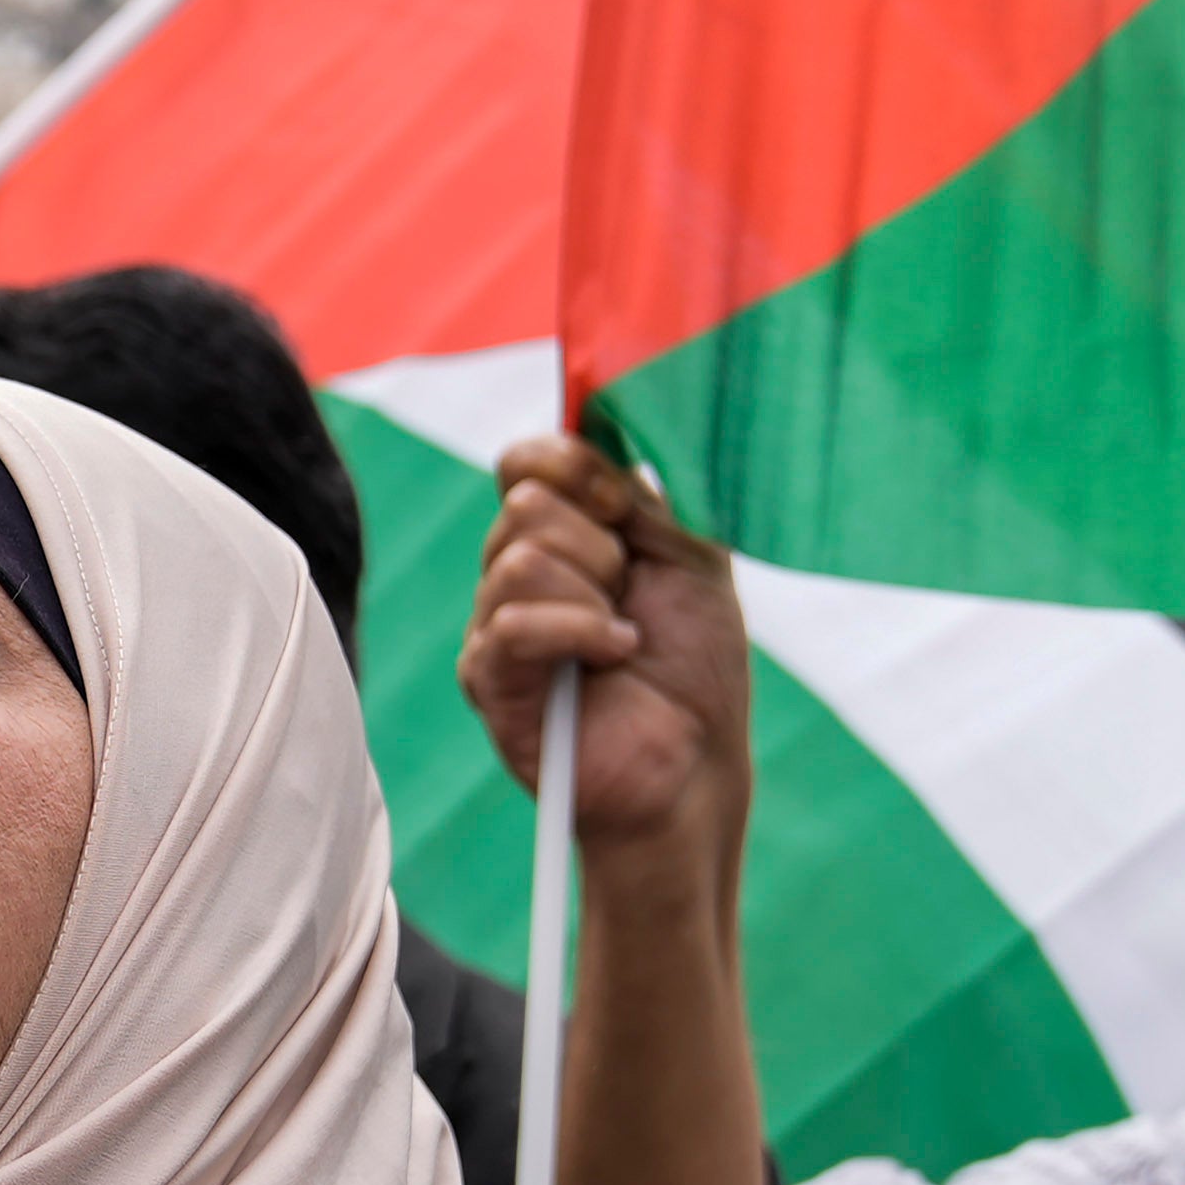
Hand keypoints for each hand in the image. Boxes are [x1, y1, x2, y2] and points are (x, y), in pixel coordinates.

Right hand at [462, 437, 752, 860]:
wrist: (695, 760)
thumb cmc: (696, 666)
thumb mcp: (688, 555)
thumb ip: (641, 493)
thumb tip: (596, 425)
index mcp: (563, 535)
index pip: (525, 462)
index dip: (571, 466)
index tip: (624, 507)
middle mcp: (518, 572)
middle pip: (525, 504)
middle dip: (600, 545)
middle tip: (631, 593)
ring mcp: (496, 624)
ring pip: (519, 559)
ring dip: (593, 596)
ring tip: (625, 636)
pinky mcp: (488, 678)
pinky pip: (513, 624)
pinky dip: (578, 632)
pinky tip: (614, 654)